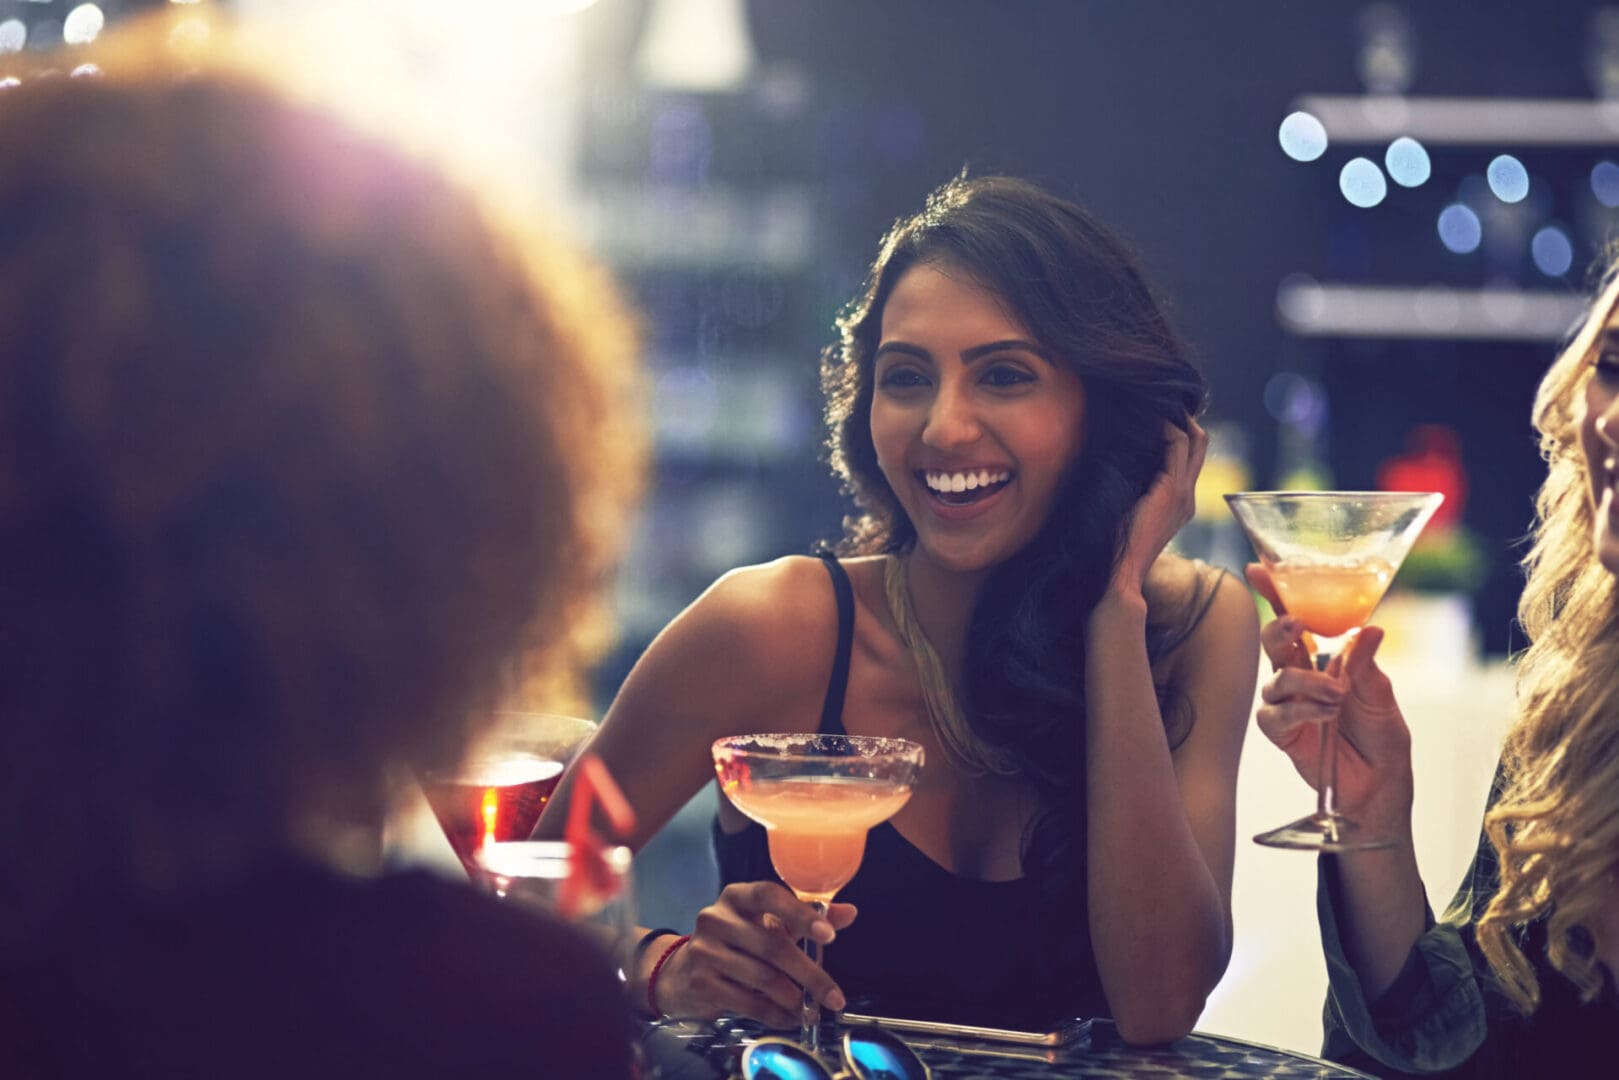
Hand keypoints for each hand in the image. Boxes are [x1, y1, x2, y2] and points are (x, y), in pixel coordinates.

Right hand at [653, 881, 855, 1027]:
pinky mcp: (702, 982)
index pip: (770, 896)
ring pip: (762, 978)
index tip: (828, 934)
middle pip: (772, 946)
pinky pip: (748, 1002)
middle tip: (834, 996)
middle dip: (810, 975)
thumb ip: (806, 917)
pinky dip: (774, 1014)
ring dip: (794, 1000)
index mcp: (737, 896)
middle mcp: (717, 918)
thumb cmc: (736, 942)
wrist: (683, 973)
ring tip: (812, 1012)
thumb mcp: (768, 923)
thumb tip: (848, 912)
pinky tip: (788, 1018)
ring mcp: (706, 950)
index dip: (801, 914)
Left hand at [1112, 420, 1207, 595]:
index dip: (1177, 431)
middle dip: (1183, 419)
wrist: (1118, 575)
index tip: (1153, 413)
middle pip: (1199, 445)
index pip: (1187, 457)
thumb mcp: (1121, 510)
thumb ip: (1126, 488)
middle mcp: (1186, 498)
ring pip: (1194, 441)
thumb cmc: (1110, 546)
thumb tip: (1108, 458)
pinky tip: (1147, 420)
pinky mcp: (1173, 491)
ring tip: (1153, 403)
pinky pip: (1178, 446)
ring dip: (1175, 418)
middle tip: (1159, 401)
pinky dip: (1166, 427)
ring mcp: (1183, 494)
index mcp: (1176, 503)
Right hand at [1246, 563, 1413, 834]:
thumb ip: (1366, 666)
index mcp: (1324, 659)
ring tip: (1337, 696)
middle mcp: (1300, 677)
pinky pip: (1273, 714)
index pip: (1295, 621)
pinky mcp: (1281, 733)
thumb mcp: (1382, 696)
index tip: (1258, 570)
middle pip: (1273, 643)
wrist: (1381, 787)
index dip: (1275, 595)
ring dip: (1305, 683)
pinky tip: (1324, 715)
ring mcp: (1287, 705)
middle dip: (1280, 630)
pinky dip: (1299, 711)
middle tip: (1298, 627)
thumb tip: (1372, 629)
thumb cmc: (1383, 740)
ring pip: (1275, 679)